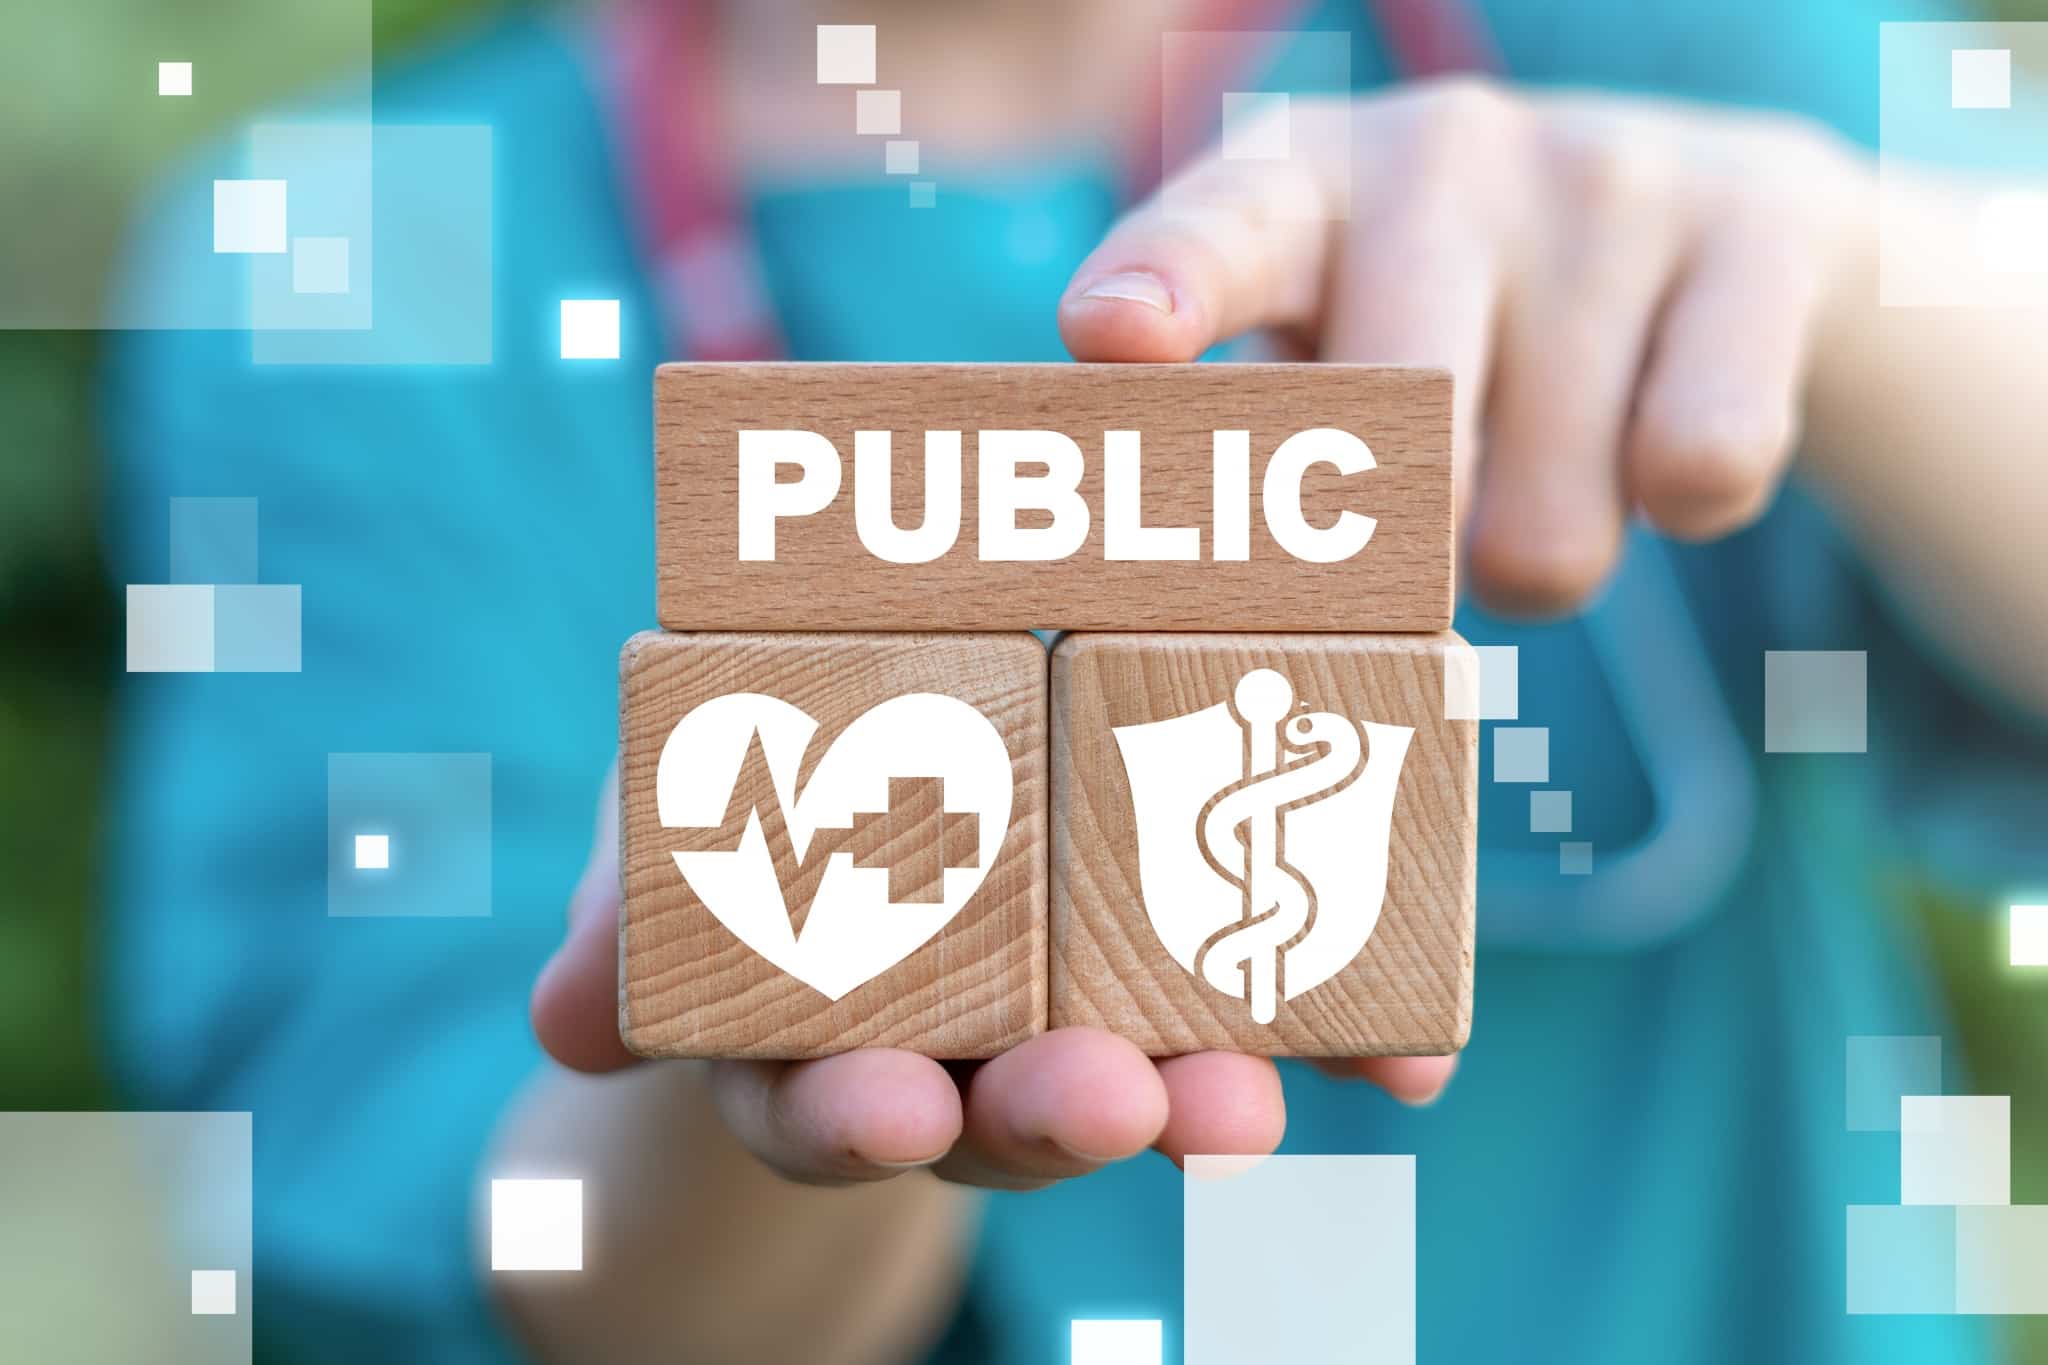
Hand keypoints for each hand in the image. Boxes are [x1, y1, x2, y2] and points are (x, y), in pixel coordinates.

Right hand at [531, 765, 1454, 1190]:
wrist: (885, 766)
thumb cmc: (755, 791)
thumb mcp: (676, 822)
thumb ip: (635, 899)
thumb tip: (558, 1016)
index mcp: (816, 1030)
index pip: (817, 1096)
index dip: (845, 1114)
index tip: (884, 1108)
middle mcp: (952, 1053)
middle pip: (995, 1113)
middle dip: (1046, 1117)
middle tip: (1106, 1101)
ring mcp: (1074, 1020)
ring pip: (1139, 1078)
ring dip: (1200, 1092)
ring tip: (1248, 1095)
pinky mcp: (1196, 975)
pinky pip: (1271, 1020)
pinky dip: (1338, 1041)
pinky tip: (1408, 1063)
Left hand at [1060, 79, 1862, 614]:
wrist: (1713, 222)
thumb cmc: (1450, 327)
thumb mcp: (1327, 361)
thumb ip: (1252, 470)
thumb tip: (1237, 630)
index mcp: (1295, 190)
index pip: (1220, 235)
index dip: (1166, 287)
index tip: (1113, 333)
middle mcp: (1438, 155)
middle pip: (1395, 459)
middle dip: (1396, 570)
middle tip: (1416, 536)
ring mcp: (1603, 177)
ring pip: (1542, 534)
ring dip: (1537, 555)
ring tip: (1542, 453)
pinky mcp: (1756, 227)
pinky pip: (1699, 471)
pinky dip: (1680, 506)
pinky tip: (1658, 423)